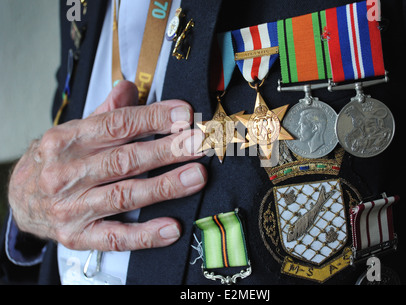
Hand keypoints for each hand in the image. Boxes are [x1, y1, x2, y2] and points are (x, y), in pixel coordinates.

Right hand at [7, 81, 206, 251]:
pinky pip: (115, 238)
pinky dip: (145, 235)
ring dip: (163, 187)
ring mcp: (71, 207)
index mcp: (66, 140)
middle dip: (166, 151)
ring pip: (124, 195)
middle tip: (198, 144)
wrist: (19, 200)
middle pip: (124, 159)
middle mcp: (66, 174)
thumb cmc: (55, 163)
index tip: (184, 114)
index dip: (152, 118)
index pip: (116, 125)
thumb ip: (104, 113)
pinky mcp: (78, 236)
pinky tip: (171, 229)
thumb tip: (129, 87)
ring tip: (196, 176)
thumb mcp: (73, 132)